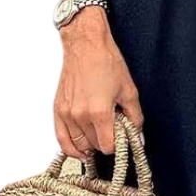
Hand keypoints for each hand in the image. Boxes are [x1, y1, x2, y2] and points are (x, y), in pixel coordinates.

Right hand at [54, 7, 143, 157]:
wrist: (86, 45)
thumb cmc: (106, 62)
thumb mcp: (129, 90)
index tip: (122, 137)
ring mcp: (66, 114)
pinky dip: (70, 148)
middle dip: (105, 141)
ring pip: (78, 145)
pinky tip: (79, 150)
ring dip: (90, 144)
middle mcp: (80, 116)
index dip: (118, 144)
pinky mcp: (58, 109)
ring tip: (99, 135)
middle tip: (113, 129)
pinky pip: (61, 139)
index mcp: (98, 112)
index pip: (108, 146)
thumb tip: (137, 135)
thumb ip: (135, 117)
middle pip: (93, 146)